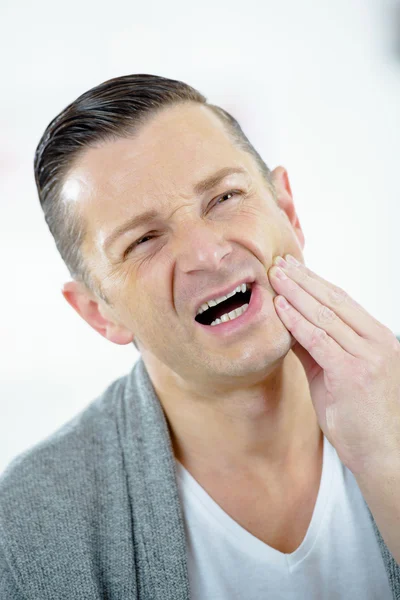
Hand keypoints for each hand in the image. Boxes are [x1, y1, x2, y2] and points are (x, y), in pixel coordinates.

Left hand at [268, 254, 399, 475]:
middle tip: (279, 264)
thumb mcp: (337, 375)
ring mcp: (367, 356)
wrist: (384, 454)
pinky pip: (318, 340)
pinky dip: (296, 322)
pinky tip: (280, 308)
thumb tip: (288, 326)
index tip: (293, 269)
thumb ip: (315, 350)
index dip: (315, 282)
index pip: (343, 301)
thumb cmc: (362, 417)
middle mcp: (376, 342)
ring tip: (275, 276)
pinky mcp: (353, 373)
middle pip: (334, 301)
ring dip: (296, 293)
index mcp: (377, 338)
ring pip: (325, 315)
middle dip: (303, 280)